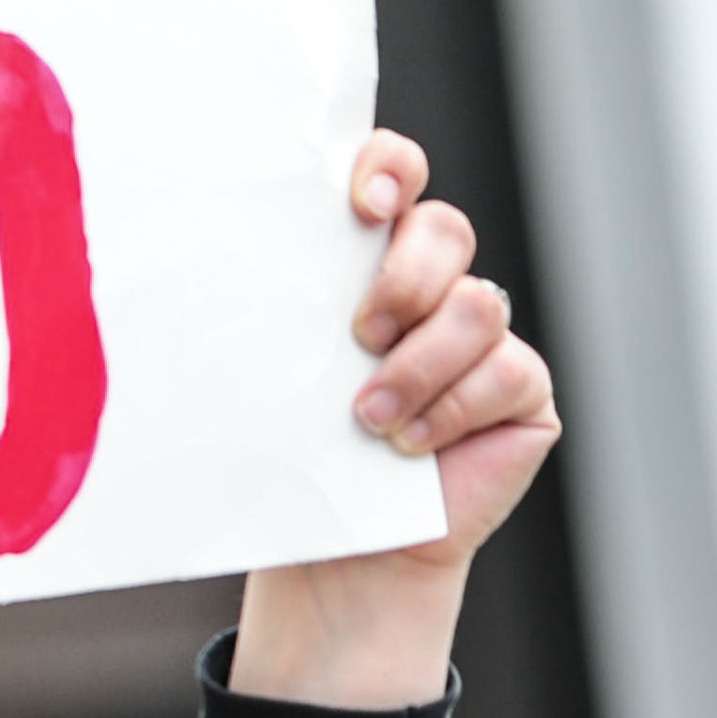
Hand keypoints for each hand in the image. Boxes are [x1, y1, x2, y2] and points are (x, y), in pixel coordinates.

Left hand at [232, 132, 562, 709]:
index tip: (362, 205)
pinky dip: (450, 410)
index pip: (393, 174)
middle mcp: (433, 287)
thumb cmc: (298, 454)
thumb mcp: (275, 374)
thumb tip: (193, 276)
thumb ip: (271, 316)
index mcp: (367, 262)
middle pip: (446, 229)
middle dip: (405, 277)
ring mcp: (485, 336)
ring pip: (477, 303)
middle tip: (359, 335)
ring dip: (416, 365)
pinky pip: (506, 370)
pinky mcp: (522, 389)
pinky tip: (411, 446)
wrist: (341, 548)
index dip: (389, 169)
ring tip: (367, 419)